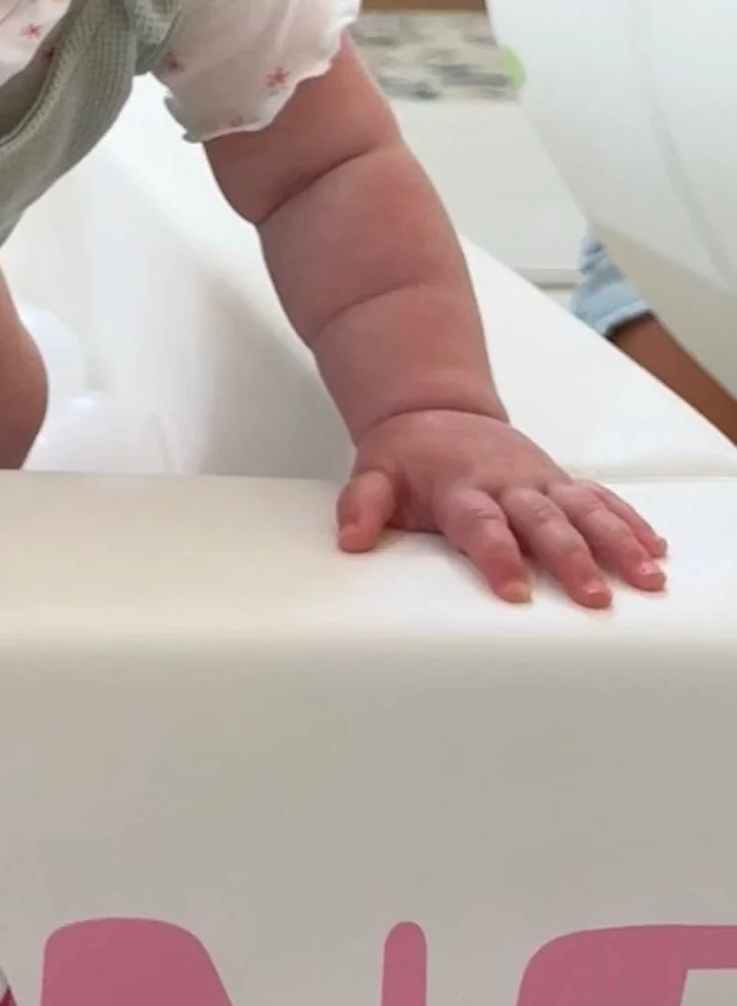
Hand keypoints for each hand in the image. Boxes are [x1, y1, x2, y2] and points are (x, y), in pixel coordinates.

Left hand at [338, 409, 666, 609]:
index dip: (498, 556)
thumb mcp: (373, 474)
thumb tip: (350, 540)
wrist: (434, 409)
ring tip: (648, 578)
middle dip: (572, 560)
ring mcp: (541, 481)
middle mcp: (508, 484)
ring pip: (586, 511)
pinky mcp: (561, 482)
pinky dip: (629, 522)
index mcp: (462, 488)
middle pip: (545, 523)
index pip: (482, 526)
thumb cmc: (406, 455)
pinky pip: (601, 500)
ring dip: (618, 543)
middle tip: (596, 596)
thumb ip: (362, 505)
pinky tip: (655, 549)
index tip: (515, 590)